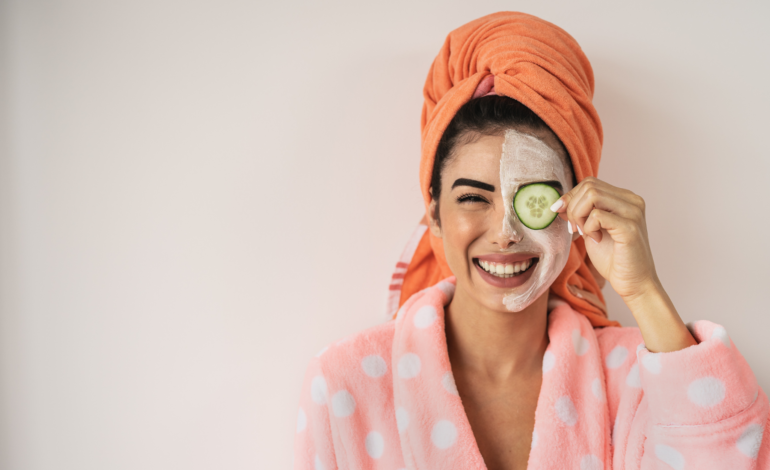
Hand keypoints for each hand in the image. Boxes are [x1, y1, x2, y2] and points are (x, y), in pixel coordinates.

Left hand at [550, 177, 695, 351]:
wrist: (633, 283)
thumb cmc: (613, 258)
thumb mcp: (591, 230)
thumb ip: (580, 213)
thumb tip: (559, 202)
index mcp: (624, 198)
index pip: (590, 183)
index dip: (570, 197)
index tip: (562, 215)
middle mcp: (632, 201)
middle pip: (589, 186)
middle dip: (572, 207)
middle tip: (575, 229)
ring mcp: (633, 212)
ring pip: (591, 195)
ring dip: (579, 215)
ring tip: (585, 233)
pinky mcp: (630, 227)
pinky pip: (597, 215)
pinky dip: (588, 227)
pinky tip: (596, 239)